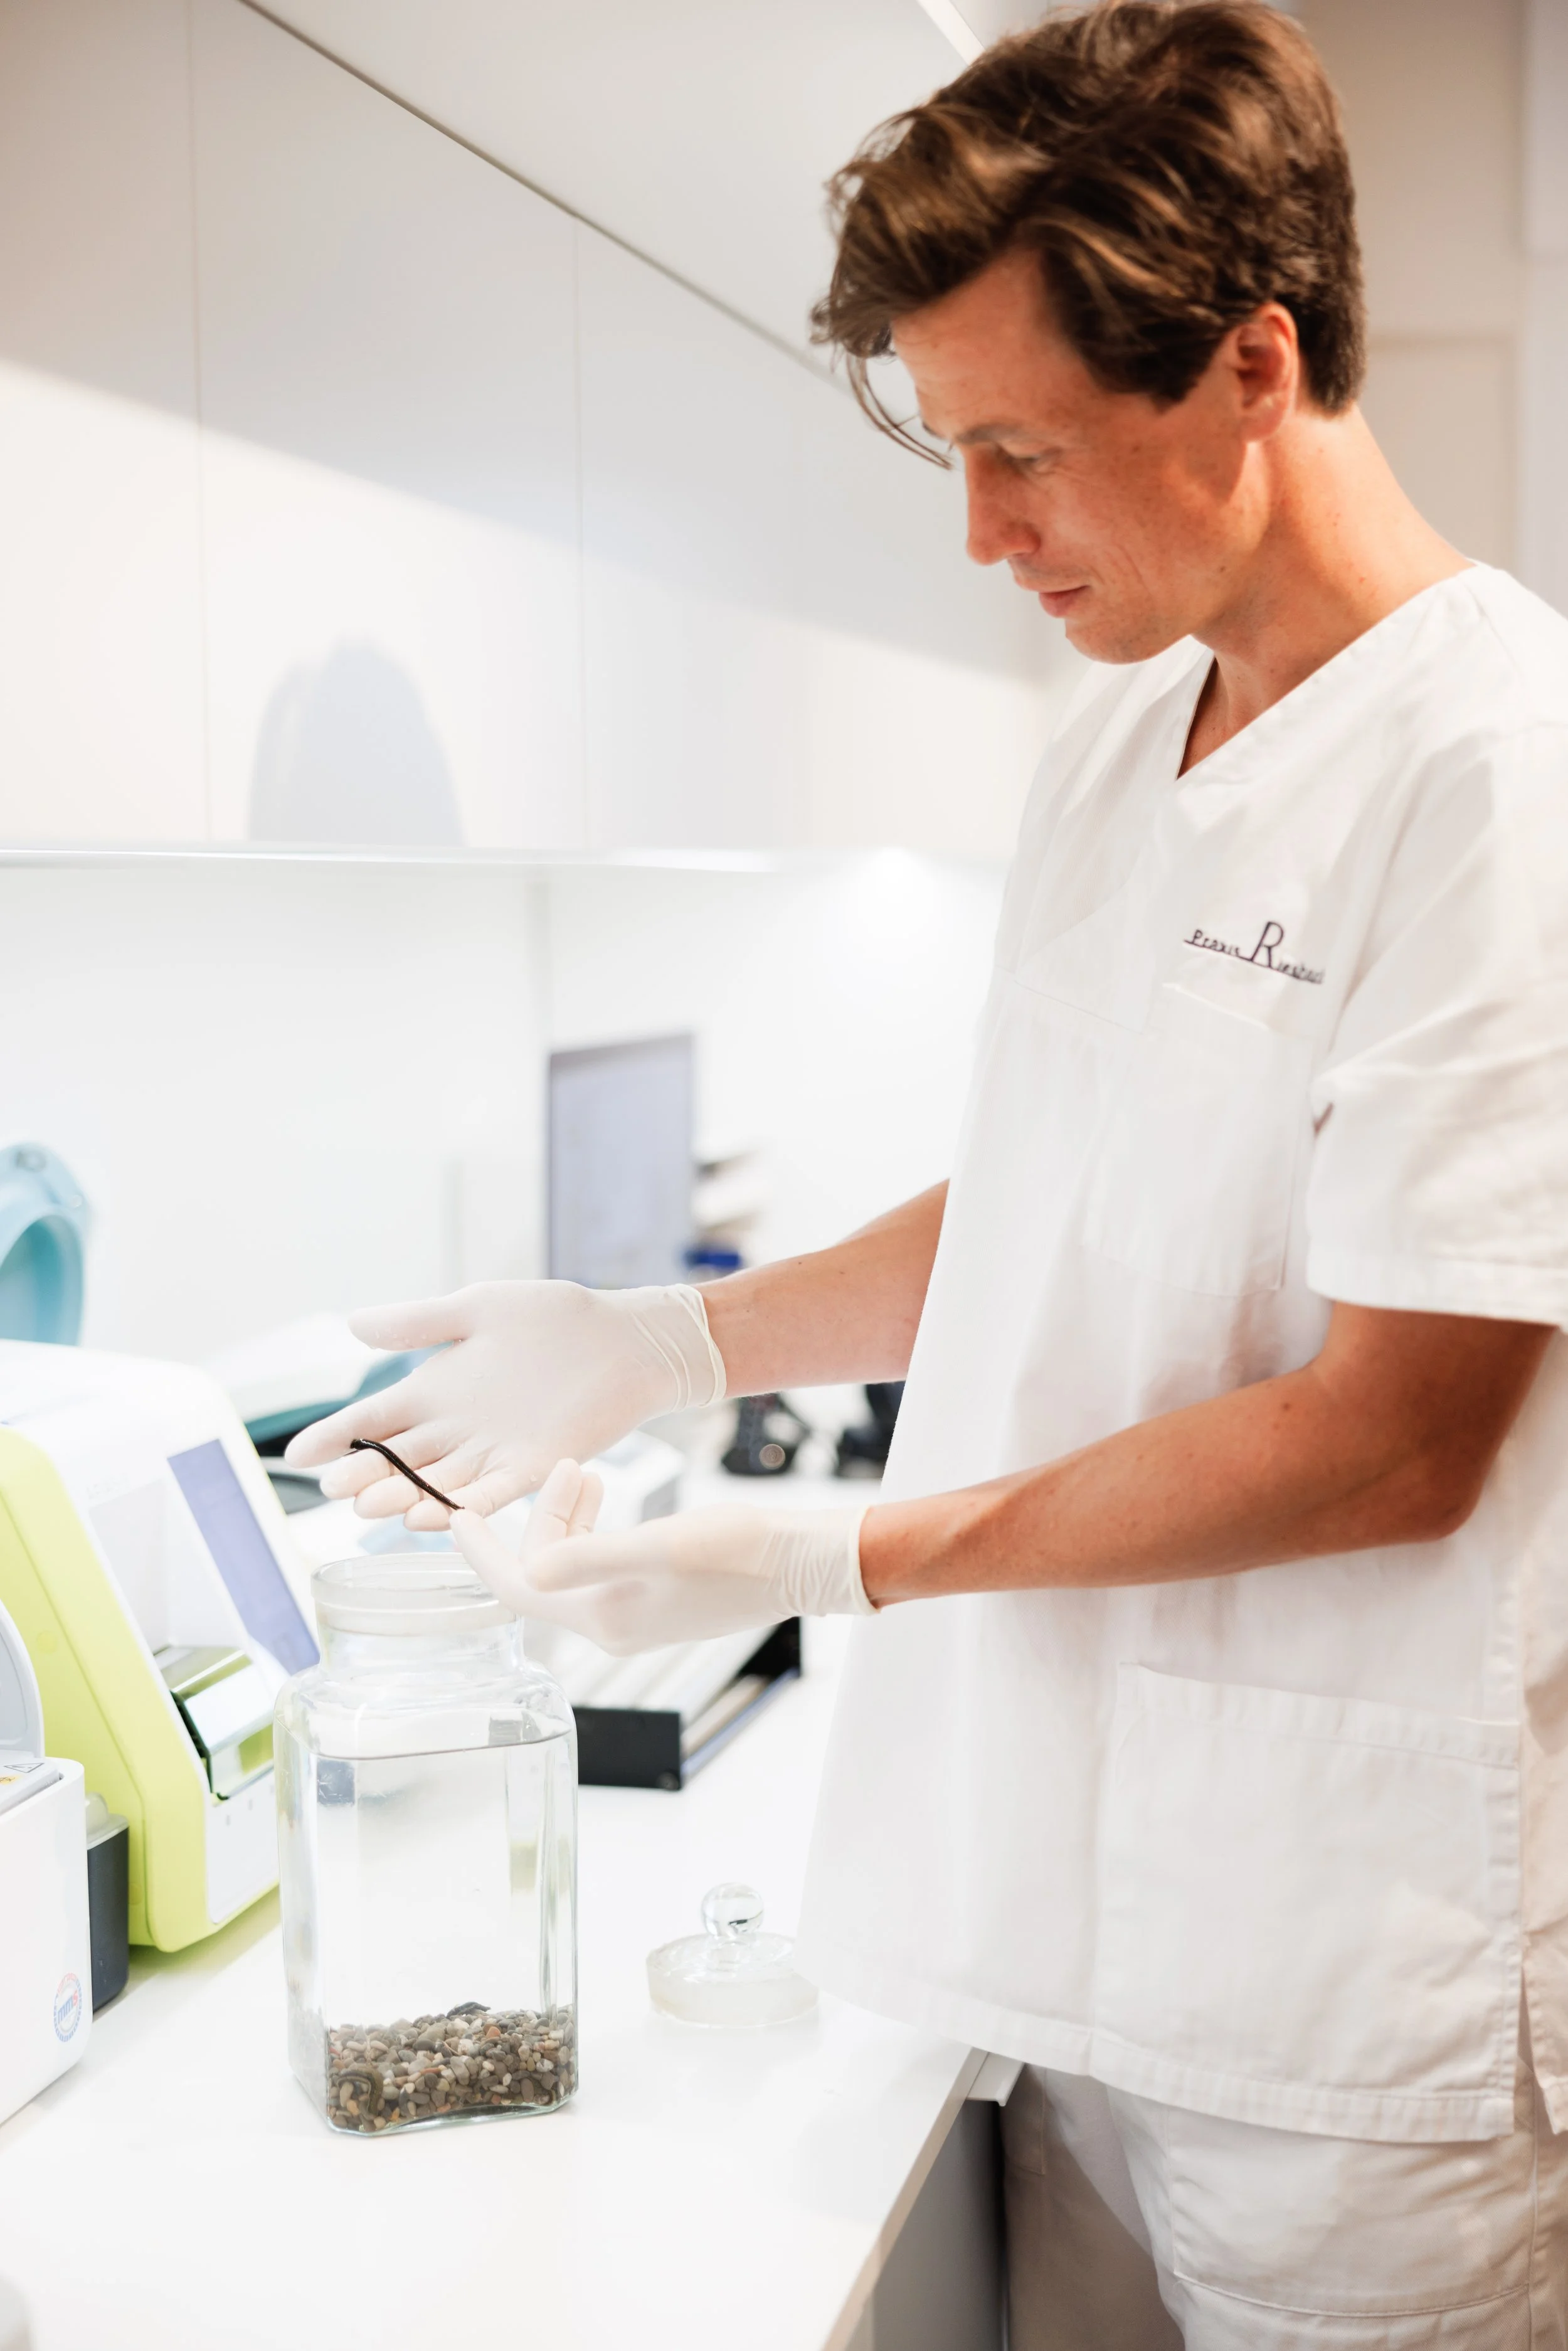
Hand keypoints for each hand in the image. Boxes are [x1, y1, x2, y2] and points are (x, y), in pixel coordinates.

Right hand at [283, 1281, 725, 1527]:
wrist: (624, 1338)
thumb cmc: (553, 1317)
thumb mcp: (477, 1309)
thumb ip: (418, 1323)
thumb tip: (351, 1323)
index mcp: (437, 1388)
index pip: (373, 1419)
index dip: (335, 1437)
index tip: (297, 1456)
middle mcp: (456, 1428)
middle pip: (396, 1458)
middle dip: (361, 1473)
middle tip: (329, 1487)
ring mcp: (491, 1452)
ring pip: (433, 1482)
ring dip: (400, 1496)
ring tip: (364, 1506)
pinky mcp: (532, 1467)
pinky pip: (487, 1494)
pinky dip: (457, 1505)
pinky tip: (425, 1515)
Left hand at [452, 1460, 874, 1653]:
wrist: (805, 1560)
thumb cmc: (741, 1551)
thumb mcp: (660, 1544)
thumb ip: (589, 1557)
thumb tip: (530, 1568)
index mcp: (606, 1617)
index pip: (517, 1591)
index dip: (481, 1555)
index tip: (457, 1515)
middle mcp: (614, 1622)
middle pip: (544, 1572)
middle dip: (541, 1517)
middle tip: (564, 1468)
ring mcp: (638, 1610)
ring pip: (574, 1562)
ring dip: (568, 1517)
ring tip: (583, 1473)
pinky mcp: (660, 1592)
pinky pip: (603, 1560)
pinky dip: (594, 1526)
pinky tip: (607, 1494)